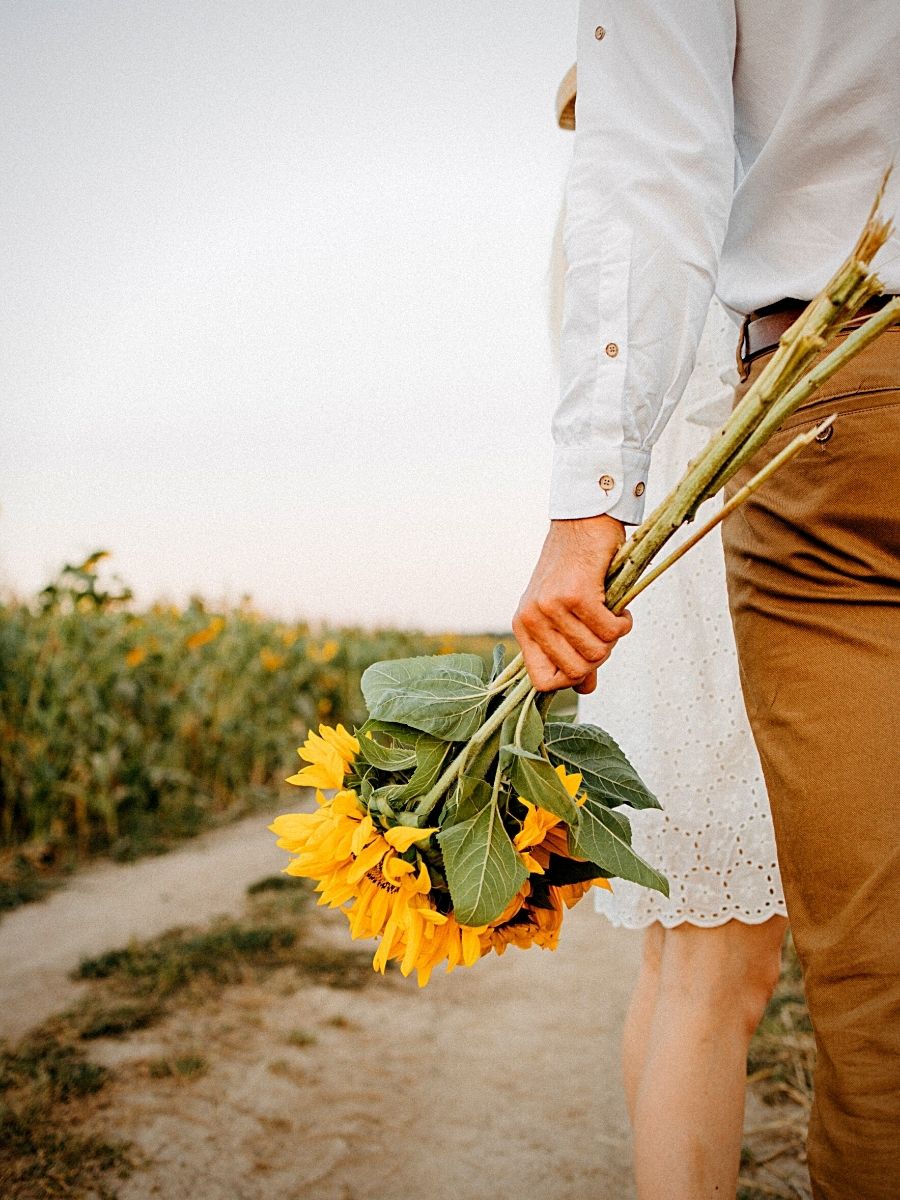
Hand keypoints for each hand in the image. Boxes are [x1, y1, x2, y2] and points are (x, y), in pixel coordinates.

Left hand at [512, 515, 632, 694]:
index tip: (588, 661)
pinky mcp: (576, 595)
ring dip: (613, 637)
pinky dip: (624, 622)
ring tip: (611, 614)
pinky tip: (620, 607)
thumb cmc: (576, 569)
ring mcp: (552, 607)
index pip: (542, 682)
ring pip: (596, 652)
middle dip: (599, 656)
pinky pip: (611, 631)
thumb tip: (587, 690)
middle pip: (575, 671)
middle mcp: (533, 619)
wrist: (582, 522)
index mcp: (524, 627)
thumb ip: (573, 651)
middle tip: (604, 630)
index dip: (571, 679)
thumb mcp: (565, 613)